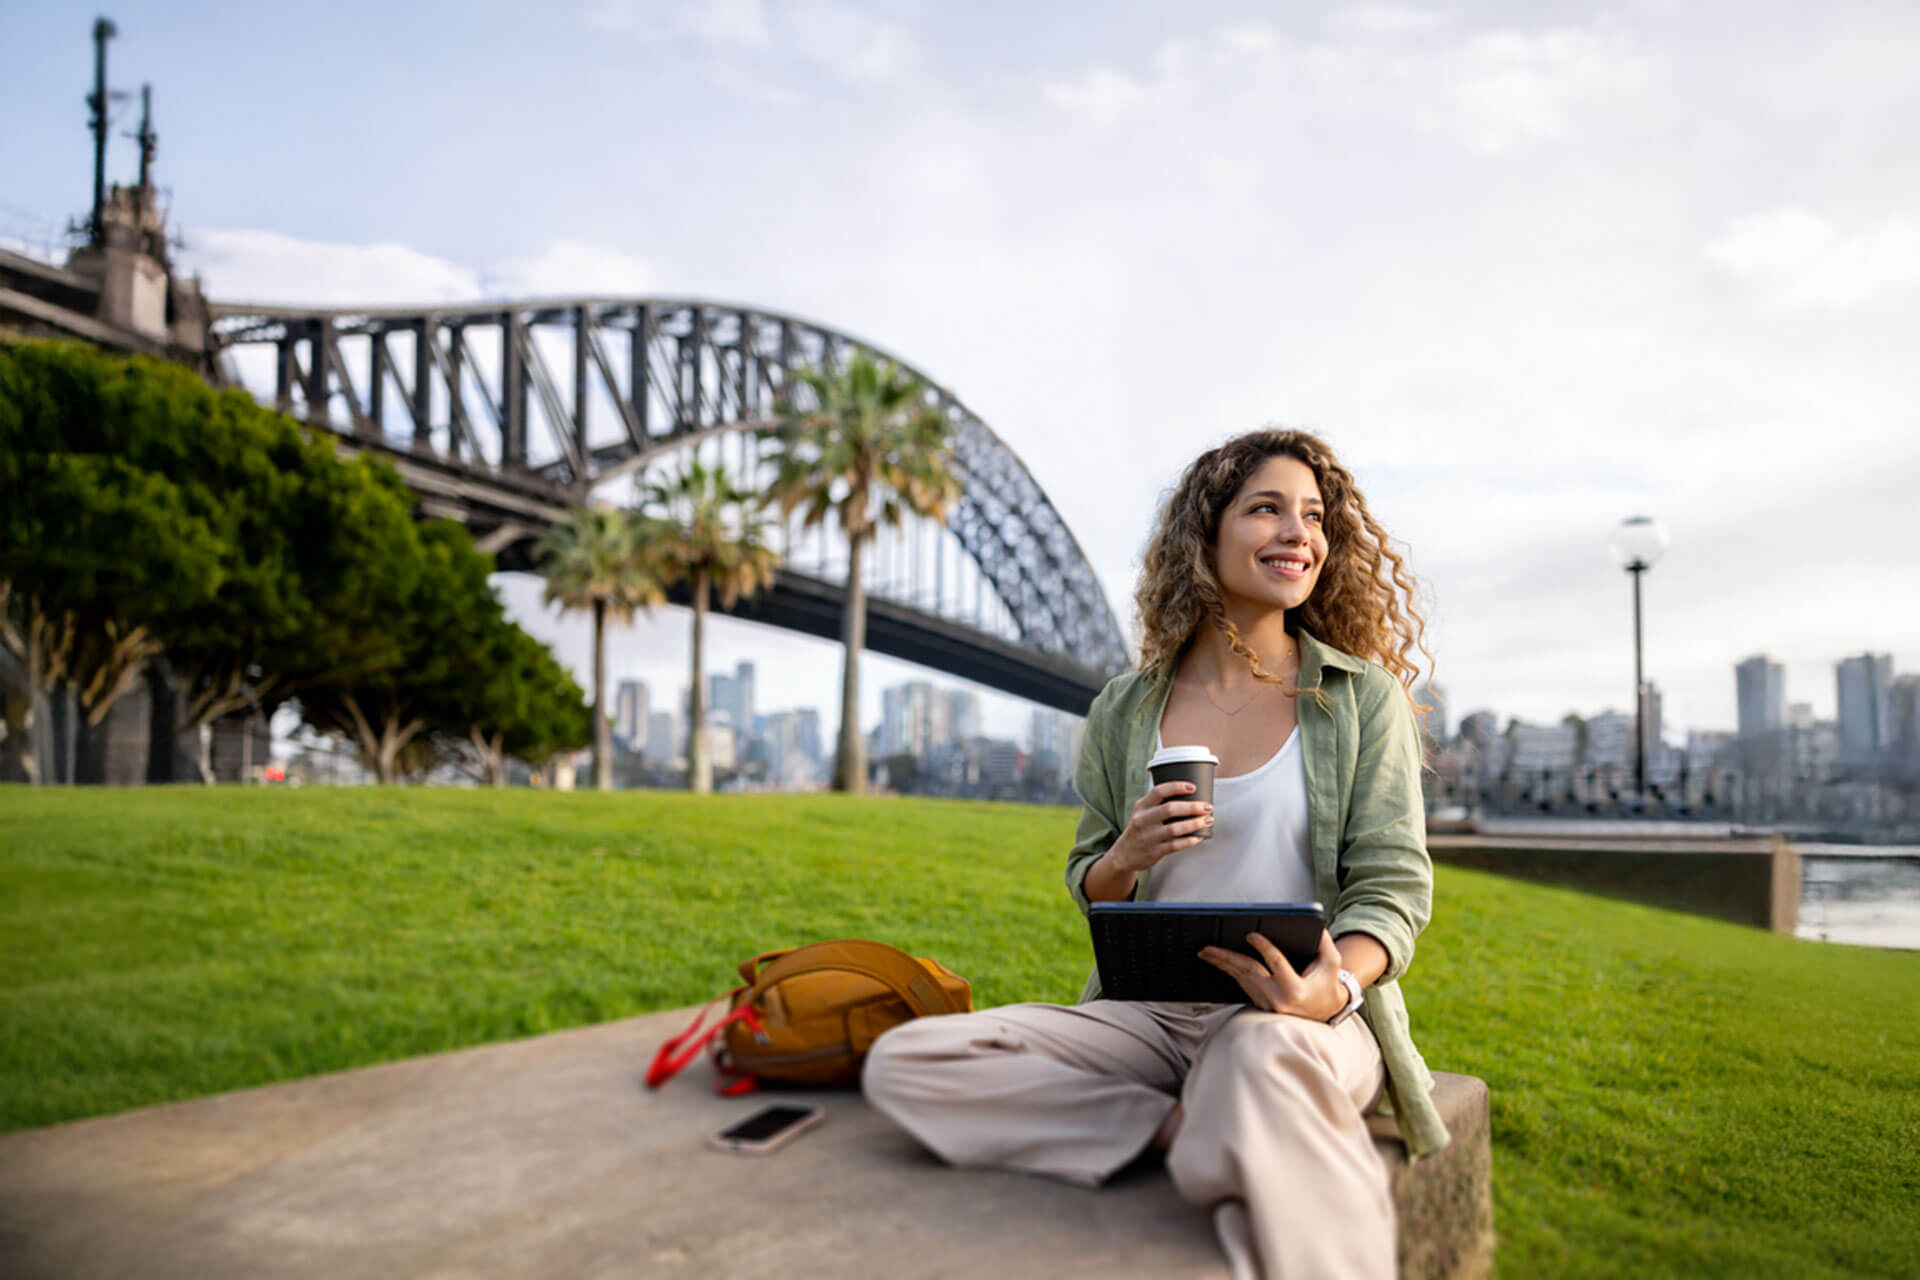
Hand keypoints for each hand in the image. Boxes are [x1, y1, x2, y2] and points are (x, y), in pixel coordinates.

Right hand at [1100, 780, 1213, 874]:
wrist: (1125, 854)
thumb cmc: (1141, 829)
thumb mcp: (1143, 813)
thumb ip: (1159, 804)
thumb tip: (1191, 797)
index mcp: (1141, 806)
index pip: (1159, 791)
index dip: (1176, 787)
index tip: (1192, 787)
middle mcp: (1143, 820)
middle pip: (1170, 809)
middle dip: (1192, 807)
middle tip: (1208, 807)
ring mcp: (1148, 837)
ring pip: (1175, 828)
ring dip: (1195, 823)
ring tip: (1208, 820)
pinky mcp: (1154, 851)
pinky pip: (1175, 845)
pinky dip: (1189, 840)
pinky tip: (1199, 836)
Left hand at [1198, 929, 1345, 1019]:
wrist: (1324, 1012)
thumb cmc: (1327, 983)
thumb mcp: (1331, 962)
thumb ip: (1324, 942)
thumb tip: (1314, 922)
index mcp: (1295, 990)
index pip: (1275, 964)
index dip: (1263, 947)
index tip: (1251, 934)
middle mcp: (1278, 1000)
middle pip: (1249, 973)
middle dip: (1227, 958)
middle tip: (1208, 947)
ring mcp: (1267, 1005)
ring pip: (1241, 979)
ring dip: (1222, 964)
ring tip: (1206, 952)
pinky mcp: (1261, 1005)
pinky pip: (1243, 985)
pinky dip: (1231, 971)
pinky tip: (1219, 961)